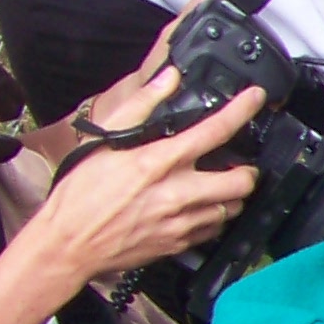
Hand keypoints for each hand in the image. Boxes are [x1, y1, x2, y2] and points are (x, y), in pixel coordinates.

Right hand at [29, 72, 264, 279]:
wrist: (67, 244)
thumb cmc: (80, 194)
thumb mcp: (103, 142)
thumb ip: (140, 107)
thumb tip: (168, 78)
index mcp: (159, 162)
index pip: (215, 130)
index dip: (242, 110)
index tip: (256, 98)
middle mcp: (177, 193)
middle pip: (242, 180)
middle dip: (246, 170)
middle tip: (237, 164)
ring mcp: (181, 222)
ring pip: (233, 207)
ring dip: (231, 195)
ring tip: (217, 187)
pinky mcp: (180, 244)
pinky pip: (215, 229)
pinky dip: (214, 217)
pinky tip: (199, 209)